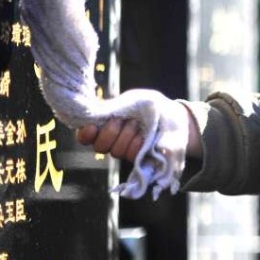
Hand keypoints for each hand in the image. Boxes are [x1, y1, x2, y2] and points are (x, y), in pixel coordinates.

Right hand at [76, 89, 201, 198]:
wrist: (174, 116)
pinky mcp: (138, 159)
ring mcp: (125, 150)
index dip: (85, 134)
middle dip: (111, 132)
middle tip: (123, 120)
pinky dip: (137, 145)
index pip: (85, 135)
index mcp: (106, 124)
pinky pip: (131, 156)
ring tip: (139, 125)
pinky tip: (145, 138)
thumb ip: (112, 108)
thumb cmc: (152, 106)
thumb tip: (91, 116)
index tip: (92, 128)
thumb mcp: (132, 101)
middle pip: (99, 146)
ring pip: (115, 151)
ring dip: (128, 136)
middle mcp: (113, 140)